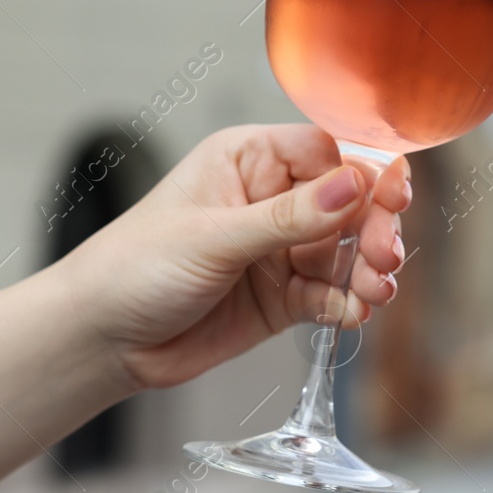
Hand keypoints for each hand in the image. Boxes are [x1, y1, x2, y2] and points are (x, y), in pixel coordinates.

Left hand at [57, 125, 408, 391]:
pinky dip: (346, 304)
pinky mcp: (283, 297)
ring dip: (366, 271)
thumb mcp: (213, 237)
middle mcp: (271, 199)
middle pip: (349, 203)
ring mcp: (279, 250)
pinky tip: (351, 313)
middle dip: (372, 229)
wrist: (100, 341)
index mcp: (249, 160)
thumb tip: (356, 184)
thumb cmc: (133, 267)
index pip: (328, 152)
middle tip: (383, 258)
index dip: (365, 173)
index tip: (392, 198)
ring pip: (346, 252)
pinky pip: (330, 294)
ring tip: (374, 292)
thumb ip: (290, 216)